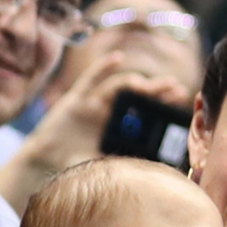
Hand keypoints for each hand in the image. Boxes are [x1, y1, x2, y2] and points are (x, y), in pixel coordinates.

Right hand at [26, 51, 188, 171]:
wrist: (44, 166)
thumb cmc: (75, 168)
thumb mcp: (111, 166)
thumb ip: (131, 162)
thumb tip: (161, 167)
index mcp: (118, 128)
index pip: (145, 111)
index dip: (162, 104)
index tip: (182, 101)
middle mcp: (107, 113)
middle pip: (137, 96)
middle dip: (158, 90)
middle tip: (178, 88)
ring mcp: (92, 104)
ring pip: (119, 88)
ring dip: (140, 82)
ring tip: (158, 83)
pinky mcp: (75, 99)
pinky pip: (90, 79)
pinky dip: (103, 67)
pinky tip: (118, 59)